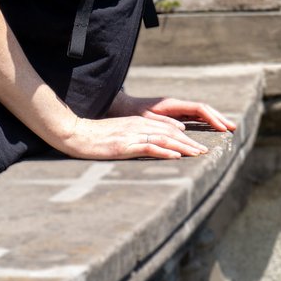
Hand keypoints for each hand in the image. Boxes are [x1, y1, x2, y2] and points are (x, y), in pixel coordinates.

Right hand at [56, 113, 210, 160]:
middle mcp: (138, 126)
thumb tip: (151, 146)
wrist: (75, 134)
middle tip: (205, 151)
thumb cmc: (95, 136)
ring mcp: (132, 135)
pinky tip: (176, 156)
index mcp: (138, 123)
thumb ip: (135, 137)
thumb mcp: (119, 134)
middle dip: (189, 142)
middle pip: (170, 133)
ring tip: (197, 154)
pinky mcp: (124, 145)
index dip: (184, 137)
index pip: (167, 129)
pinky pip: (149, 147)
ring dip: (183, 147)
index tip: (196, 145)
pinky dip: (164, 151)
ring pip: (164, 139)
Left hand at [111, 93, 237, 133]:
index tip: (222, 128)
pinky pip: (193, 117)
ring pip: (200, 113)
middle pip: (204, 109)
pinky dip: (205, 122)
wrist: (120, 106)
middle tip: (233, 128)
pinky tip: (211, 129)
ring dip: (214, 120)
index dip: (212, 118)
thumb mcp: (144, 119)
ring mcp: (176, 109)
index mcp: (172, 104)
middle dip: (219, 118)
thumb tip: (183, 128)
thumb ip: (162, 123)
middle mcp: (177, 105)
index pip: (199, 109)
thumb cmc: (130, 113)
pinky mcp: (173, 114)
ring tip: (227, 129)